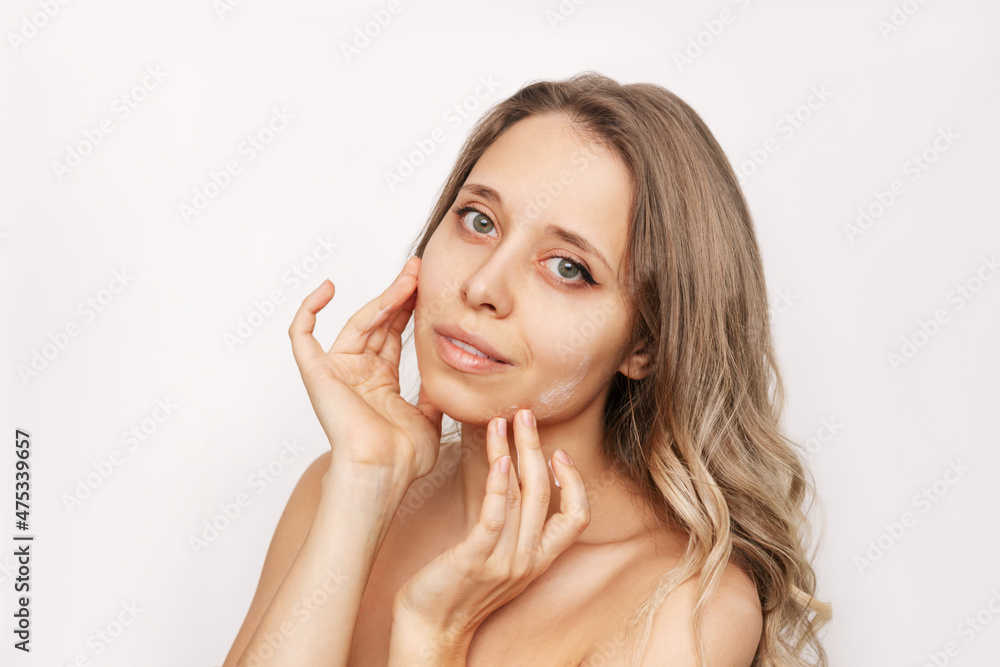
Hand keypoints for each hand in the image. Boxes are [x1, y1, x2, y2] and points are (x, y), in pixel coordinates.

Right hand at [288, 256, 442, 483]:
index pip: (394, 335)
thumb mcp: (430, 419)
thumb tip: (448, 378)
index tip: (428, 287)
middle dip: (400, 295)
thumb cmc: (404, 458)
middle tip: (420, 270)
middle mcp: (358, 374)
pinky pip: (302, 336)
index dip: (410, 309)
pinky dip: (308, 310)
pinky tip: (327, 287)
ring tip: (409, 276)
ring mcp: (337, 372)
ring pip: (357, 322)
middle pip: (379, 323)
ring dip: (383, 297)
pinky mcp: (317, 373)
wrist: (384, 470)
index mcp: (380, 383)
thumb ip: (434, 395)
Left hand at [388, 409, 590, 661]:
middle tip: (526, 414)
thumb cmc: (458, 588)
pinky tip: (498, 460)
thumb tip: (510, 479)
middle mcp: (528, 560)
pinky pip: (495, 518)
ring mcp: (503, 561)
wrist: (430, 629)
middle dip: (535, 446)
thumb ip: (511, 525)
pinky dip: (499, 486)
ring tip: (502, 422)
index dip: (574, 483)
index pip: (578, 518)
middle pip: (544, 493)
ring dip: (512, 452)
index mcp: (539, 559)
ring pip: (519, 496)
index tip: (558, 452)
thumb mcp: (498, 557)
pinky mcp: (474, 559)